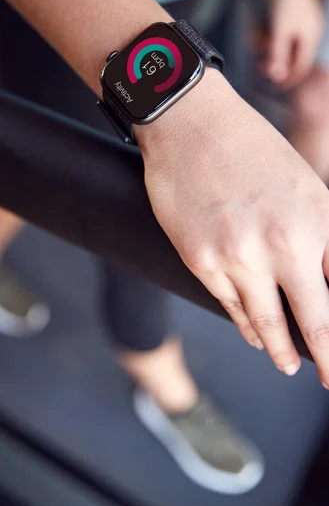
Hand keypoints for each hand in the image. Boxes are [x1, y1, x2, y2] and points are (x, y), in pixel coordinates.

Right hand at [136, 69, 328, 385]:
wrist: (191, 126)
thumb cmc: (251, 150)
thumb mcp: (306, 187)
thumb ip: (321, 238)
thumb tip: (325, 278)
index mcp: (317, 223)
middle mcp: (282, 246)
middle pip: (312, 323)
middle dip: (326, 358)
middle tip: (328, 380)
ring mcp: (237, 258)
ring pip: (266, 323)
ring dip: (280, 350)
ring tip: (288, 364)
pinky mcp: (200, 262)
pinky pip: (230, 306)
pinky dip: (247, 326)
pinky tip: (255, 335)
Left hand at [264, 0, 322, 88]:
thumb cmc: (285, 2)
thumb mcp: (278, 32)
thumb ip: (276, 55)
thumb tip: (275, 76)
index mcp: (310, 40)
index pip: (300, 68)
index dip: (288, 80)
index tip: (275, 89)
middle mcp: (310, 34)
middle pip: (292, 58)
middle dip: (275, 64)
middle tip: (259, 67)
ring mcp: (304, 26)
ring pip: (286, 47)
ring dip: (270, 50)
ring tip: (256, 46)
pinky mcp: (295, 19)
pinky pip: (283, 36)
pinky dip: (272, 39)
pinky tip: (259, 35)